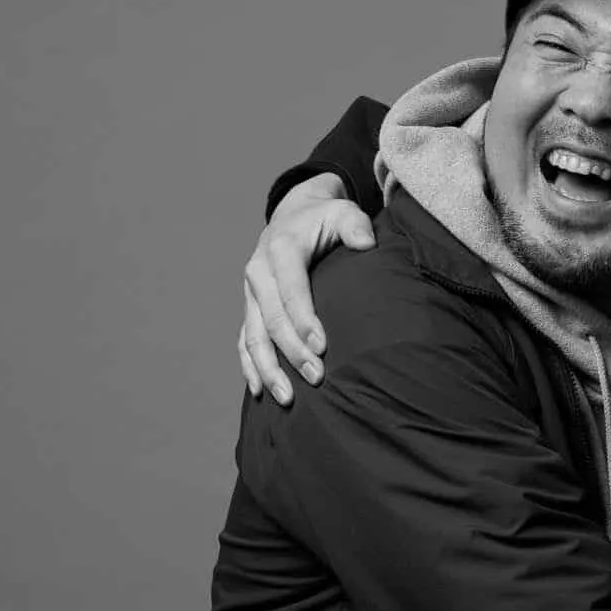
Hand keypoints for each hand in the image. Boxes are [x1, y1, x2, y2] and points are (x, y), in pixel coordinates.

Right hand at [238, 174, 376, 403]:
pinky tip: (260, 390)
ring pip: (253, 336)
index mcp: (281, 249)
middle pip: (272, 319)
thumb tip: (365, 243)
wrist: (295, 215)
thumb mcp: (343, 211)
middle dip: (292, 352)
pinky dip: (250, 366)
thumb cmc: (325, 219)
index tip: (321, 347)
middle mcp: (259, 272)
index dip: (304, 320)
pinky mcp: (251, 308)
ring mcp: (251, 293)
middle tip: (316, 378)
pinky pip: (244, 341)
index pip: (291, 290)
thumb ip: (356, 224)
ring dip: (268, 369)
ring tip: (287, 398)